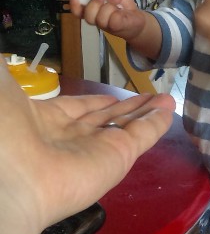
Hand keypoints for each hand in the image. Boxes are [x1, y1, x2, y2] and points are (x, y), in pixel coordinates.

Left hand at [0, 56, 174, 233]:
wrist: (6, 177)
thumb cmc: (0, 126)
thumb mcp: (1, 84)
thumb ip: (12, 69)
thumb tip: (8, 56)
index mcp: (40, 122)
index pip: (75, 109)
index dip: (95, 101)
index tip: (112, 94)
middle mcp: (69, 139)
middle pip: (105, 119)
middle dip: (127, 107)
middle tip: (148, 95)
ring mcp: (94, 151)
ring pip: (126, 126)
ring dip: (145, 112)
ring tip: (165, 99)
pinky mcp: (117, 160)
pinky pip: (141, 137)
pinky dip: (156, 124)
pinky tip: (168, 110)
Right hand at [69, 0, 147, 43]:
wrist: (138, 22)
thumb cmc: (123, 8)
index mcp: (94, 12)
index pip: (80, 12)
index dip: (75, 7)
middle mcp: (98, 20)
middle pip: (88, 15)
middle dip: (94, 5)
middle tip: (102, 0)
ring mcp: (108, 26)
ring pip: (100, 18)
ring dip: (107, 8)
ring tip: (116, 6)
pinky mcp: (119, 27)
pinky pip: (113, 20)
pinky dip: (117, 12)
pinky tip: (122, 11)